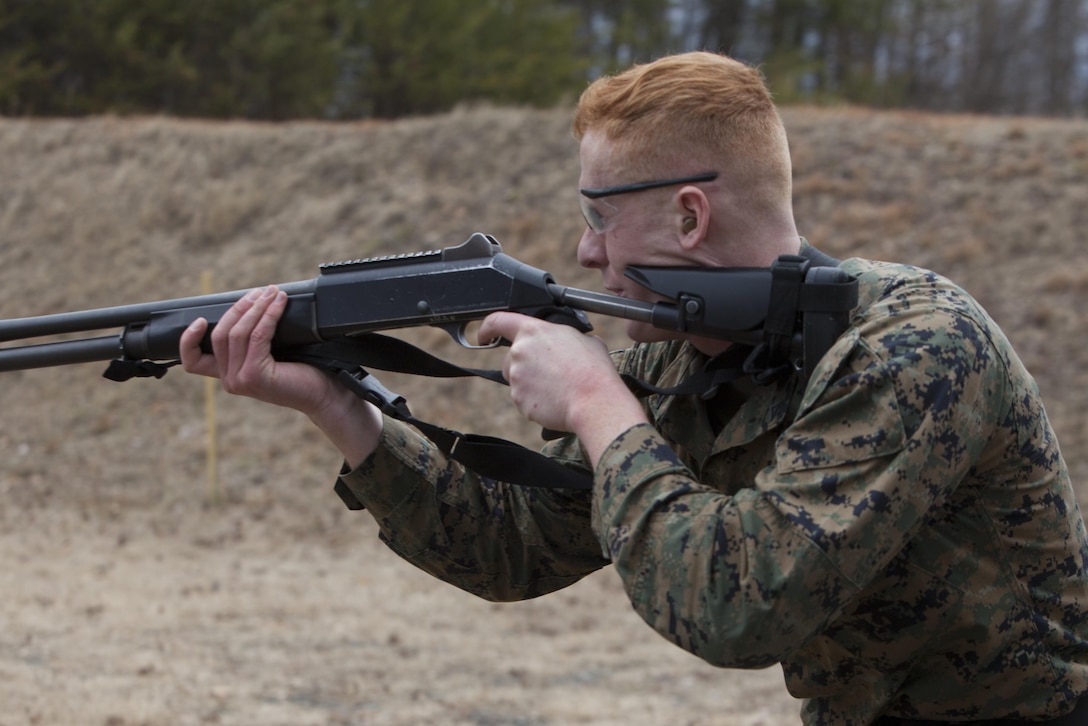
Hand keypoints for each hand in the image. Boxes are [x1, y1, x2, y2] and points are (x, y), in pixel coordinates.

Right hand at [179, 285, 382, 466]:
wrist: (323, 394)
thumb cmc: (301, 372)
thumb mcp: (267, 355)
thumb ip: (250, 340)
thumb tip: (249, 303)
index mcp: (227, 376)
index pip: (193, 362)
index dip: (188, 340)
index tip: (198, 319)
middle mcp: (229, 381)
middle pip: (219, 335)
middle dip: (240, 308)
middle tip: (260, 292)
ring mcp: (240, 380)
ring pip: (238, 333)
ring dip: (256, 307)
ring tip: (272, 292)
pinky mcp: (255, 375)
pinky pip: (258, 336)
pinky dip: (269, 315)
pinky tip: (280, 302)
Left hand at [477, 312, 647, 464]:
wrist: (594, 401)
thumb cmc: (593, 370)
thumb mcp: (585, 340)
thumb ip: (566, 337)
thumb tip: (569, 343)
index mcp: (533, 331)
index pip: (498, 321)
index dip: (487, 328)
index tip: (483, 335)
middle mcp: (519, 353)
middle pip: (510, 359)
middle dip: (525, 365)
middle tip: (550, 372)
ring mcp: (517, 378)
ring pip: (517, 380)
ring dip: (532, 382)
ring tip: (558, 386)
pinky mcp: (519, 400)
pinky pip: (524, 398)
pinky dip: (536, 400)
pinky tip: (556, 399)